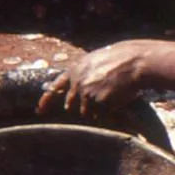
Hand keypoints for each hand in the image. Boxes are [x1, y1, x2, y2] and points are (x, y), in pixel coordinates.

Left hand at [39, 41, 153, 116]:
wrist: (135, 62)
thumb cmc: (120, 60)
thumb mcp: (95, 60)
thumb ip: (83, 74)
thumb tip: (77, 90)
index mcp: (75, 69)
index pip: (55, 86)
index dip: (46, 100)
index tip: (39, 110)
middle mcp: (76, 82)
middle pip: (71, 104)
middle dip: (82, 106)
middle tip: (99, 98)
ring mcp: (85, 93)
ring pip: (86, 112)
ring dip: (97, 109)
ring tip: (112, 93)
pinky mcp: (97, 102)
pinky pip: (100, 114)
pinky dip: (107, 111)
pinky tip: (117, 98)